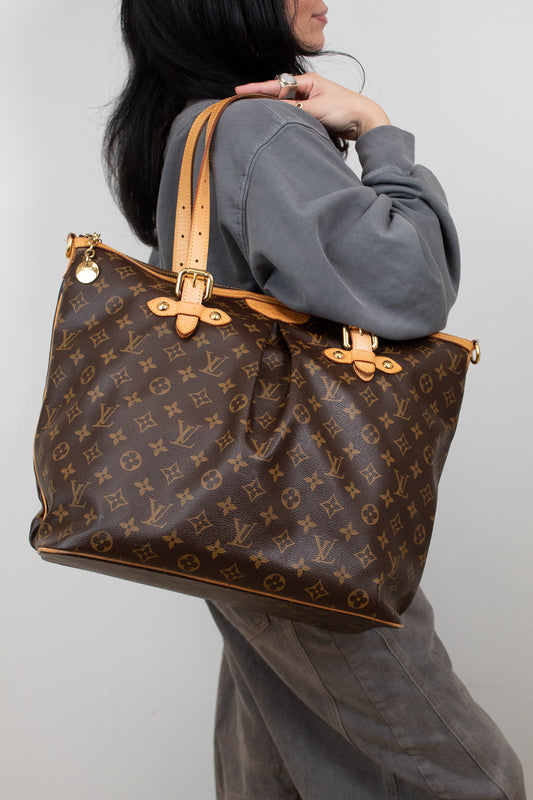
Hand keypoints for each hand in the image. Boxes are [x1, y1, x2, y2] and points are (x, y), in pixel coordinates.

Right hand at [235, 73, 390, 139]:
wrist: (365, 121)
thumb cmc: (347, 109)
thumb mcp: (317, 108)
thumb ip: (294, 109)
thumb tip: (274, 111)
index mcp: (308, 81)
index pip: (276, 85)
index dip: (257, 89)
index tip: (240, 92)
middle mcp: (307, 90)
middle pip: (279, 96)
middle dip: (264, 102)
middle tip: (246, 108)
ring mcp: (310, 103)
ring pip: (286, 108)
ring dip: (276, 114)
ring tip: (259, 118)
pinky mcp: (314, 116)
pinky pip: (294, 117)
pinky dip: (286, 121)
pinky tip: (278, 125)